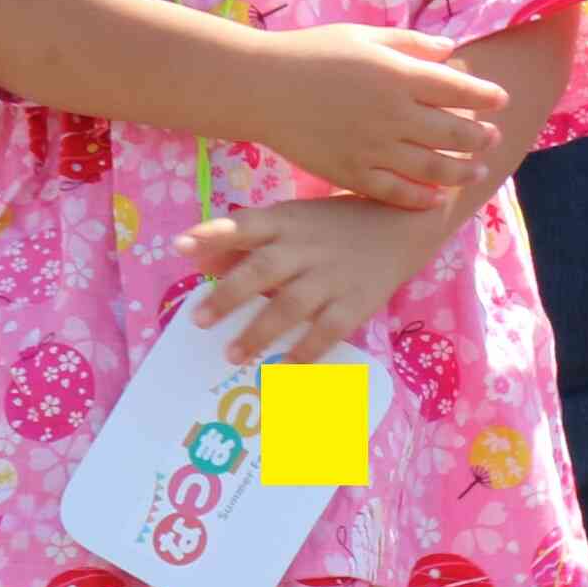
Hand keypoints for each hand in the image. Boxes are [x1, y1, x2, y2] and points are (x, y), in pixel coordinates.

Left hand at [176, 197, 445, 366]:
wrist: (406, 221)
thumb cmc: (335, 224)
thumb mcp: (291, 219)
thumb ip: (245, 239)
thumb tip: (194, 258)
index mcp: (285, 223)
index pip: (244, 225)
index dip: (212, 235)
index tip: (181, 247)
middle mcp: (305, 247)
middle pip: (264, 270)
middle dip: (230, 295)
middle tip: (199, 320)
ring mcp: (333, 275)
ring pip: (292, 304)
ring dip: (261, 330)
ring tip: (233, 353)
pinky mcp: (359, 299)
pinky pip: (331, 328)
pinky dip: (309, 349)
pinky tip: (288, 367)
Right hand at [256, 25, 509, 209]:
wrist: (259, 87)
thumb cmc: (311, 53)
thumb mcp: (363, 37)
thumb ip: (410, 43)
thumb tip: (452, 50)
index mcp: (398, 76)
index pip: (459, 89)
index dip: (486, 97)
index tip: (500, 100)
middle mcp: (392, 114)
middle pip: (454, 133)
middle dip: (480, 137)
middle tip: (492, 137)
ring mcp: (372, 147)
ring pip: (433, 168)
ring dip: (462, 171)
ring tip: (476, 171)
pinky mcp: (350, 173)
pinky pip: (395, 193)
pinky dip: (421, 198)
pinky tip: (436, 197)